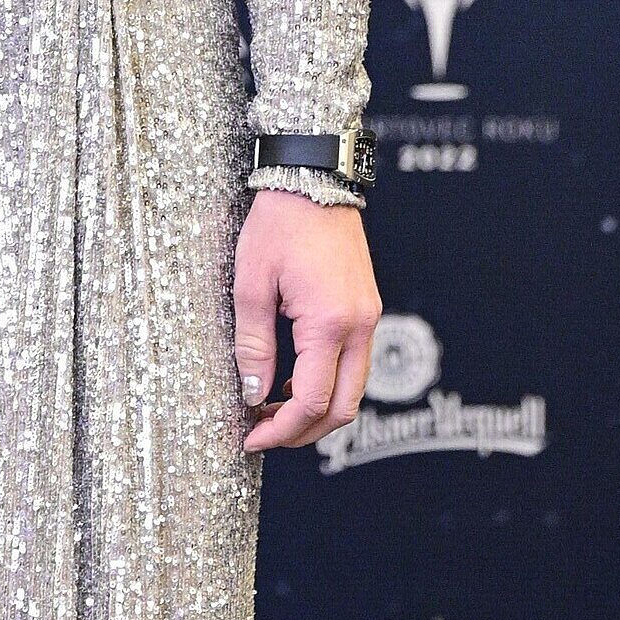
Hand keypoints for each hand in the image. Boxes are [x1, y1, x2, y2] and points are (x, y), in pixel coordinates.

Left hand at [232, 189, 382, 451]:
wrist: (314, 181)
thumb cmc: (279, 225)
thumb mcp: (251, 286)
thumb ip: (253, 346)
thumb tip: (252, 394)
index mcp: (330, 322)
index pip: (312, 401)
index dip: (280, 430)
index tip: (252, 438)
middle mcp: (360, 325)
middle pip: (343, 407)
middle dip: (303, 432)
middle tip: (264, 434)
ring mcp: (368, 317)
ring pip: (352, 389)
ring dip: (316, 409)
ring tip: (272, 409)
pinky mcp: (366, 309)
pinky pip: (353, 363)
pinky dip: (326, 383)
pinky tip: (292, 380)